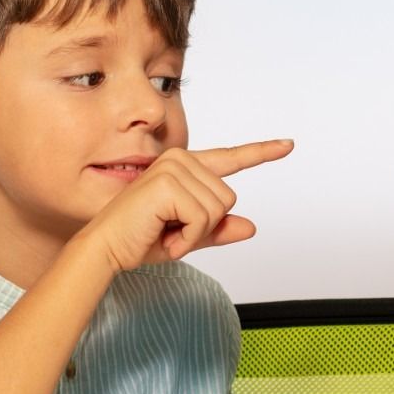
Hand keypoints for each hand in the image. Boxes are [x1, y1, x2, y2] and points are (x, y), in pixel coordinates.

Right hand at [76, 140, 293, 273]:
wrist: (106, 249)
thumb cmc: (139, 240)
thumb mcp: (188, 237)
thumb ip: (217, 229)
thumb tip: (250, 227)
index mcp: (185, 168)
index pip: (229, 159)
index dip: (261, 152)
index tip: (288, 145)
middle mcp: (180, 160)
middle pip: (228, 198)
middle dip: (206, 226)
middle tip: (173, 232)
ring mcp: (173, 167)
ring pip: (218, 208)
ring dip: (195, 232)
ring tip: (166, 232)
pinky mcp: (168, 182)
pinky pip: (203, 218)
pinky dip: (187, 237)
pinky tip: (165, 235)